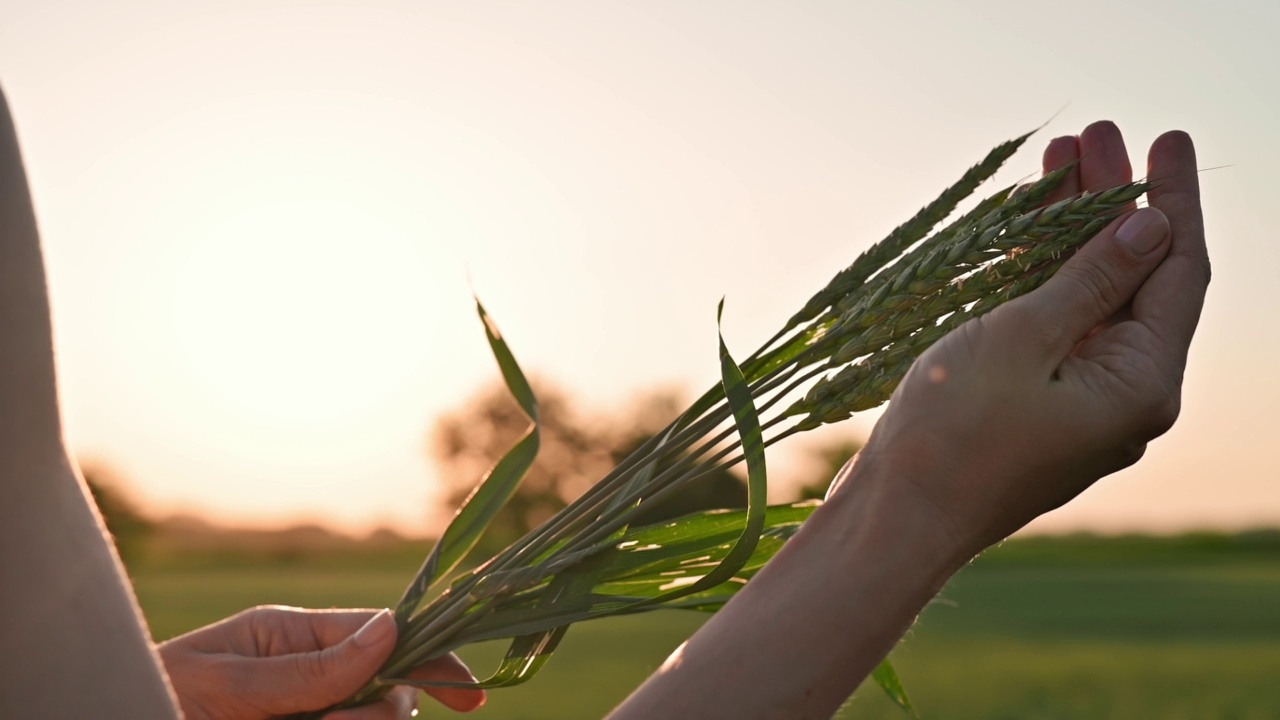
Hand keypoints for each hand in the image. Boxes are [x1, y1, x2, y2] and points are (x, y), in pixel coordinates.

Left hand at [159, 606, 486, 719]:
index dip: (431, 659)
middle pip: (385, 694)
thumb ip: (310, 668)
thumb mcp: (227, 682)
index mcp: (290, 638)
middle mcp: (304, 678)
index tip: (470, 694)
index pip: (381, 635)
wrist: (103, 710)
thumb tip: (392, 630)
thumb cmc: (144, 695)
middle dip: (372, 716)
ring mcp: (303, 716)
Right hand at [857, 122, 1208, 560]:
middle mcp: (1121, 394)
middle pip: (1132, 278)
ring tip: (1052, 164)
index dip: (1173, 200)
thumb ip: (1090, 279)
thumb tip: (1151, 227)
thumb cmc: (954, 436)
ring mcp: (1075, 400)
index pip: (1177, 273)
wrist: (895, 519)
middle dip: (1111, 204)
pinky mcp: (1032, 403)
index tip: (1165, 138)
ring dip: (1070, 233)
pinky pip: (1051, 326)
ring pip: (1086, 298)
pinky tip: (1022, 231)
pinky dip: (1040, 277)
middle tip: (1090, 134)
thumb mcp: (1022, 340)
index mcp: (1139, 386)